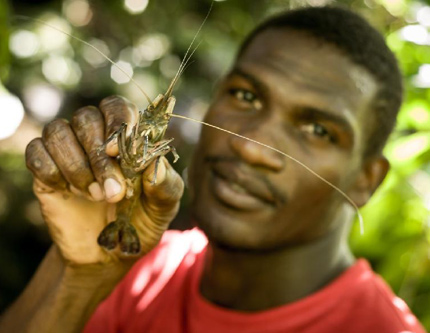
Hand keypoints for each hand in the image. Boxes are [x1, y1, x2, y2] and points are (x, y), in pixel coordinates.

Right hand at [25, 96, 183, 265]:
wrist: (109, 252)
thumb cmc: (141, 220)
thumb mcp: (164, 207)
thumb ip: (165, 185)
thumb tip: (153, 165)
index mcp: (127, 136)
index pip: (117, 107)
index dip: (116, 122)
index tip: (115, 151)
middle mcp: (96, 136)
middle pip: (86, 118)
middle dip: (98, 157)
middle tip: (113, 193)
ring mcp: (69, 150)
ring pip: (58, 131)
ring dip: (76, 167)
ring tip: (95, 196)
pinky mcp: (45, 168)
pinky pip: (37, 153)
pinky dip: (52, 172)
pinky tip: (69, 192)